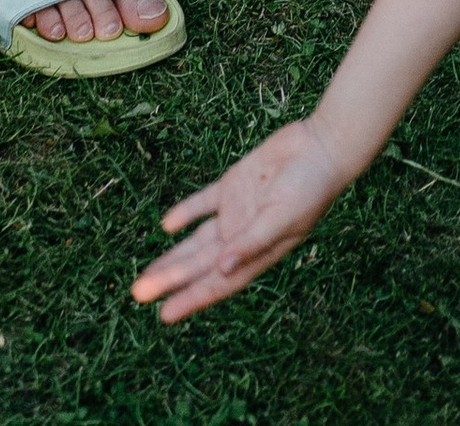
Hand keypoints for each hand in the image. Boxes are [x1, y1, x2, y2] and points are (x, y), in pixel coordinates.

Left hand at [134, 118, 354, 321]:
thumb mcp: (283, 218)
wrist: (321, 146)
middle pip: (199, 264)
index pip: (218, 282)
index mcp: (256, 253)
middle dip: (170, 278)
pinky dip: (186, 213)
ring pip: (196, 240)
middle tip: (138, 293)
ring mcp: (236, 212)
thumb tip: (224, 269)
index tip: (164, 314)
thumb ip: (253, 242)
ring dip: (172, 254)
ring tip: (145, 273)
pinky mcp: (233, 186)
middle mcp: (241, 238)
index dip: (191, 299)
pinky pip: (204, 203)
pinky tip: (167, 225)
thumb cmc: (310, 188)